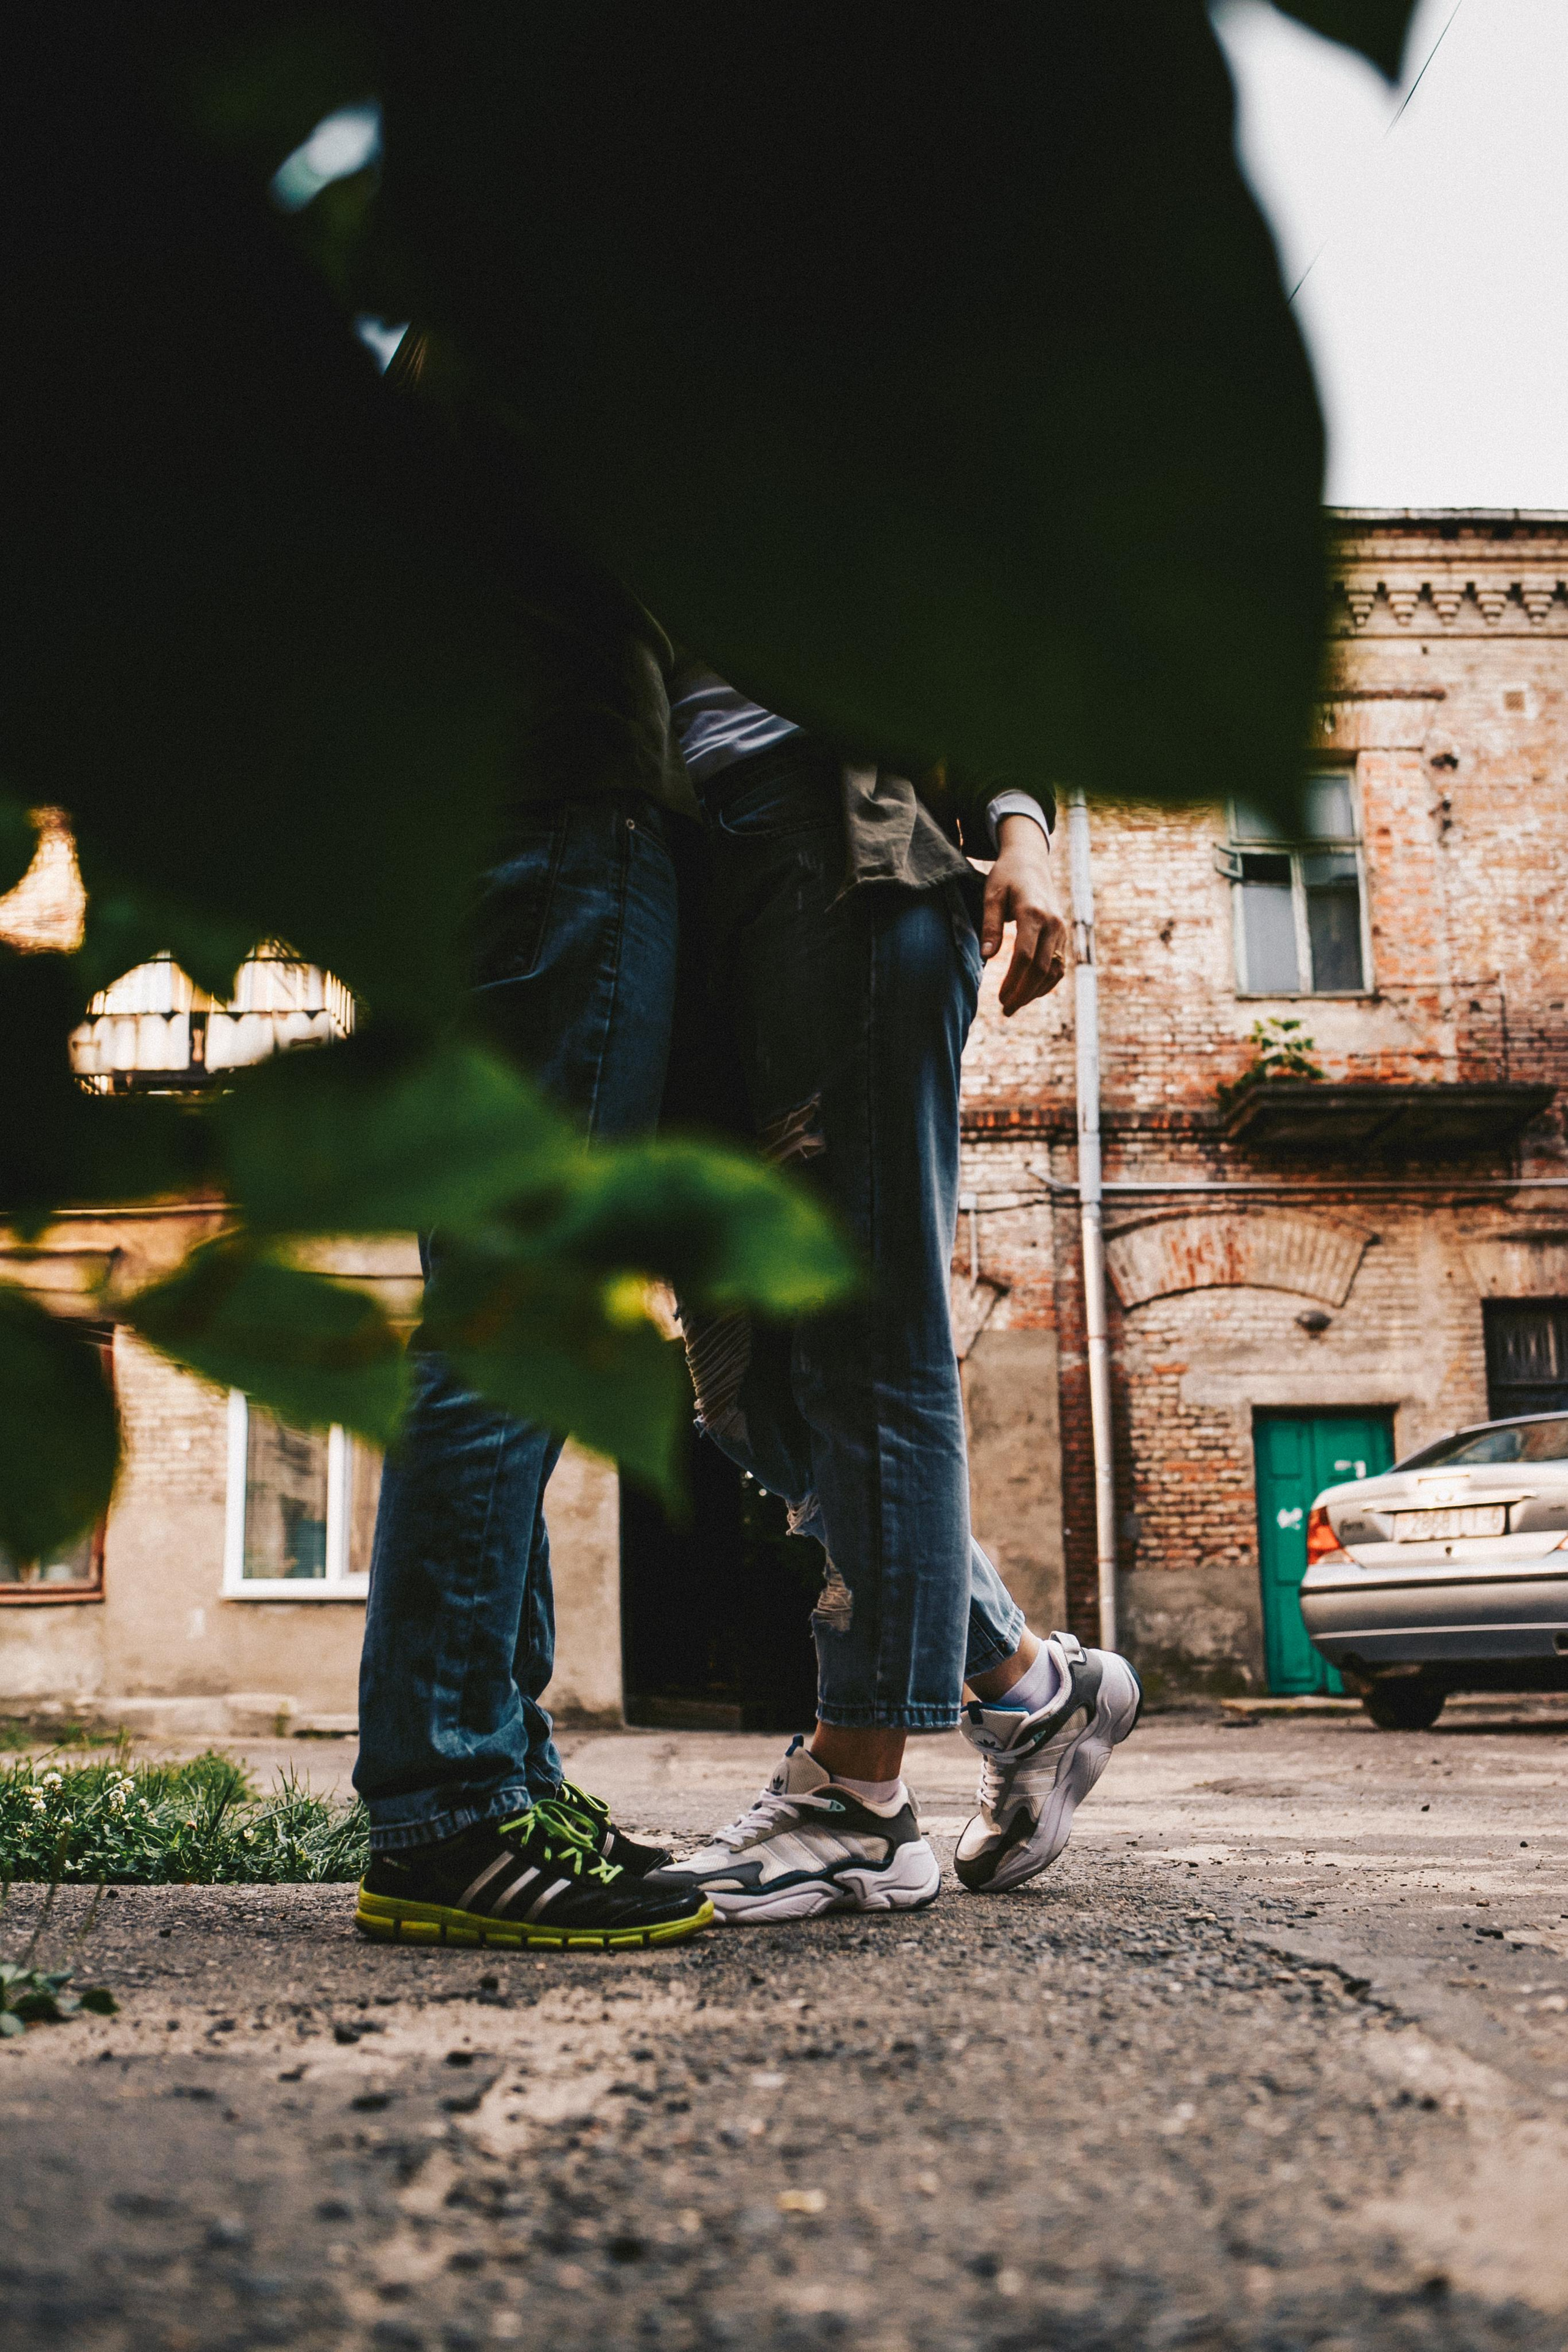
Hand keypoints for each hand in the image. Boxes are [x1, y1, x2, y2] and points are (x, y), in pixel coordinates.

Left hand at [981, 814, 1068, 1016]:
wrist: (1031, 862)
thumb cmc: (1006, 877)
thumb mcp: (991, 895)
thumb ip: (989, 925)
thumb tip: (987, 957)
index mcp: (1033, 912)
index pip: (1025, 956)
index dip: (1013, 981)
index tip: (1000, 998)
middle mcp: (1053, 923)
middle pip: (1041, 968)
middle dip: (1023, 993)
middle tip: (1005, 1010)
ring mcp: (1062, 930)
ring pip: (1053, 970)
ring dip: (1035, 992)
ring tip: (1015, 1005)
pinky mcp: (1063, 935)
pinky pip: (1059, 965)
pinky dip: (1046, 983)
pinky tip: (1030, 993)